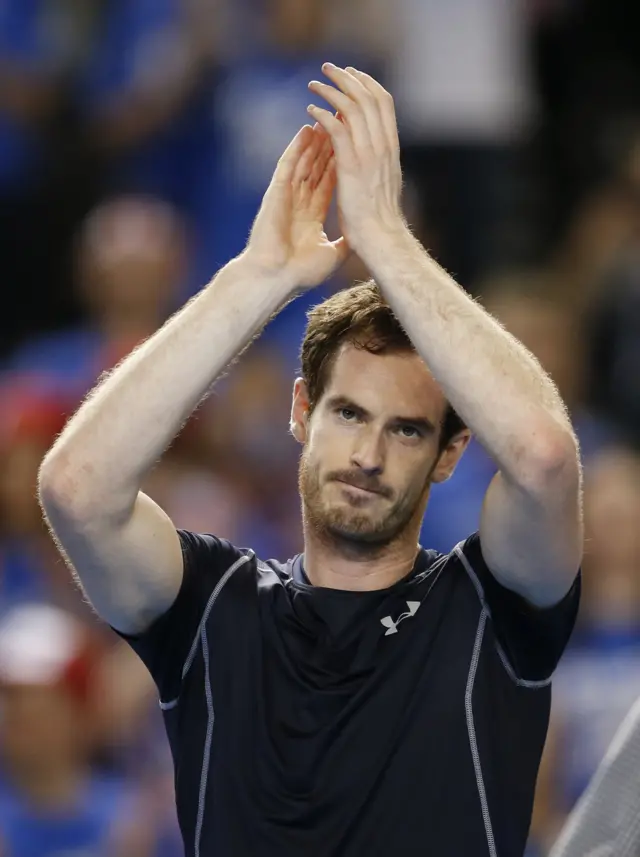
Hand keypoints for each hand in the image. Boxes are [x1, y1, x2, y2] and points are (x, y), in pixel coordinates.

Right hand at [245, 123, 348, 290]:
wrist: (274, 278)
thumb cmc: (299, 274)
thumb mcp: (332, 256)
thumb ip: (345, 242)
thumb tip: (362, 238)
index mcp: (311, 217)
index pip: (329, 184)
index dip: (341, 165)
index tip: (355, 147)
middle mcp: (298, 203)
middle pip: (318, 168)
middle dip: (331, 146)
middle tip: (345, 123)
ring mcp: (286, 196)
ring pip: (304, 161)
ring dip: (317, 141)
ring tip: (329, 118)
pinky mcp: (276, 193)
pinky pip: (288, 164)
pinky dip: (297, 147)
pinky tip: (306, 130)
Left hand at [307, 64, 404, 257]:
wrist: (382, 239)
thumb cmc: (381, 222)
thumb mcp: (385, 186)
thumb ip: (380, 166)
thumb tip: (375, 157)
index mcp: (391, 149)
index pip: (383, 104)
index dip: (367, 85)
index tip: (352, 75)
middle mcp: (383, 146)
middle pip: (369, 98)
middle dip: (348, 79)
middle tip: (330, 69)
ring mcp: (369, 155)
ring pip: (353, 108)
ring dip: (332, 92)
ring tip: (314, 84)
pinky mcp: (352, 166)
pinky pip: (338, 130)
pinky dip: (324, 116)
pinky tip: (311, 111)